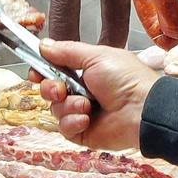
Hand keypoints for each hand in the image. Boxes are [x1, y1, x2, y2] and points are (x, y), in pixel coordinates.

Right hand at [37, 40, 160, 150]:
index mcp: (86, 72)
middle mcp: (83, 92)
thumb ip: (67, 51)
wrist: (142, 109)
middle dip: (51, 89)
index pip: (55, 71)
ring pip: (55, 110)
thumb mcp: (95, 56)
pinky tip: (86, 119)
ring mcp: (82, 113)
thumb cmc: (126, 79)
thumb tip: (43, 45)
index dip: (42, 71)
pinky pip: (64, 128)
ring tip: (86, 105)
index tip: (35, 72)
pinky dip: (72, 122)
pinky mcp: (83, 133)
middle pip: (50, 91)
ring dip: (68, 106)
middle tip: (60, 89)